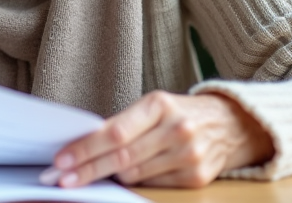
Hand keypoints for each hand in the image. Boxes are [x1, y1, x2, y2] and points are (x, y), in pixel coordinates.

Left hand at [46, 91, 273, 188]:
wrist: (231, 124)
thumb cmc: (180, 112)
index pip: (114, 132)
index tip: (61, 160)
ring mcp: (189, 154)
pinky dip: (134, 183)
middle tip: (60, 178)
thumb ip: (124, 124)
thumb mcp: (154, 106)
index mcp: (160, 104)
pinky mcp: (197, 178)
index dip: (85, 149)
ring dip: (109, 178)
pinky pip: (153, 186)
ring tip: (87, 176)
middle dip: (87, 170)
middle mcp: (176, 128)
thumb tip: (84, 146)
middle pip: (121, 157)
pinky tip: (123, 178)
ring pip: (135, 174)